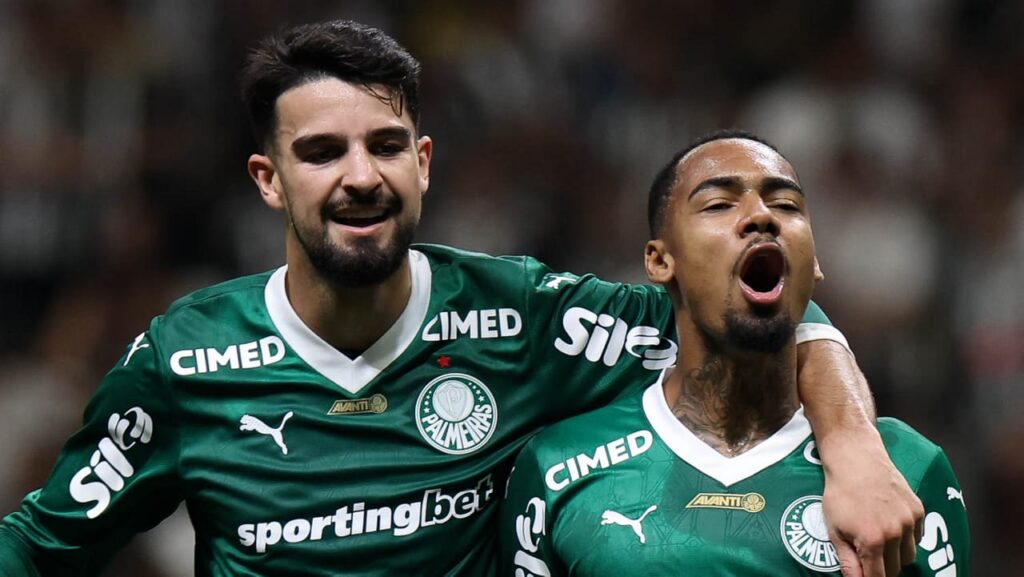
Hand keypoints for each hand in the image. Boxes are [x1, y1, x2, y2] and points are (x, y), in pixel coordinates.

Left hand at [821, 430, 923, 576]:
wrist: (856, 460)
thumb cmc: (840, 494)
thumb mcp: (835, 529)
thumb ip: (847, 561)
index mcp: (872, 540)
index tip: (867, 576)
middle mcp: (895, 533)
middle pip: (896, 569)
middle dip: (882, 568)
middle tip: (868, 557)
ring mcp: (909, 521)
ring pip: (909, 556)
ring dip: (896, 555)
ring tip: (879, 541)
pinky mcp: (918, 510)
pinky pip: (917, 537)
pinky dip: (906, 539)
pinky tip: (890, 527)